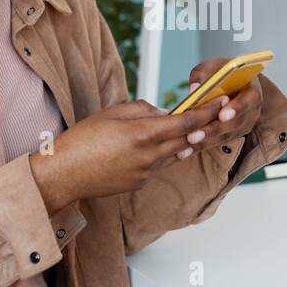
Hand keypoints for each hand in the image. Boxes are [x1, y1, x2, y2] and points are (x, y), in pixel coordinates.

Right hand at [28, 99, 222, 213]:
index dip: (207, 111)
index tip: (221, 102)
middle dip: (200, 126)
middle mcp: (150, 156)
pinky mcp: (139, 184)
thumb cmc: (83, 139)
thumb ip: (142, 110)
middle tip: (213, 113)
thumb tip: (163, 113)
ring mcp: (146, 172)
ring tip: (179, 129)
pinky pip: (157, 166)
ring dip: (179, 141)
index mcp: (144, 134)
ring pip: (173, 154)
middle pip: (186, 138)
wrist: (64, 174)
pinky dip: (157, 155)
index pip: (186, 121)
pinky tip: (142, 149)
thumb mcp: (111, 113)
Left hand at [180, 56, 263, 154]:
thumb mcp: (212, 66)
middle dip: (214, 130)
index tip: (222, 115)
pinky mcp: (232, 134)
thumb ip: (203, 74)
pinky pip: (217, 142)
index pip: (249, 100)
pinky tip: (184, 151)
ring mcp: (243, 124)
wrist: (230, 82)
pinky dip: (200, 146)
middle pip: (236, 123)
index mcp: (252, 89)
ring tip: (186, 143)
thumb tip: (194, 89)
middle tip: (194, 135)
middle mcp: (252, 110)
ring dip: (205, 141)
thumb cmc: (221, 72)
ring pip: (226, 136)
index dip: (237, 108)